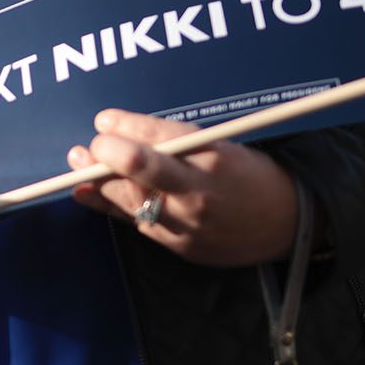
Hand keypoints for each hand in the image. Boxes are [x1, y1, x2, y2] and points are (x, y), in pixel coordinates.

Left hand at [69, 109, 299, 266]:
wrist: (286, 224)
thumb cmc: (250, 175)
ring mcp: (188, 224)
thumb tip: (123, 129)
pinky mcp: (179, 246)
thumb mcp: (224, 146)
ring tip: (77, 160)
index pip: (161, 138)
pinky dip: (108, 205)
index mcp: (215, 158)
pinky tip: (85, 192)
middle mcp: (199, 192)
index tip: (104, 119)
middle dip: (108, 155)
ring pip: (132, 200)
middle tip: (90, 144)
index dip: (126, 127)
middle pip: (143, 172)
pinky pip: (137, 223)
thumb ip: (176, 142)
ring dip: (98, 179)